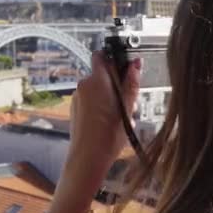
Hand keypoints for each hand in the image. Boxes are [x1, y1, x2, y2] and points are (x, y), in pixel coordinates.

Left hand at [68, 51, 140, 174]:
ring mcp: (78, 97)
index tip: (126, 69)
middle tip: (129, 99)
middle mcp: (84, 85)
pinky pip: (91, 100)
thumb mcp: (127, 107)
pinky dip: (100, 106)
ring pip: (98, 89)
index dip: (114, 59)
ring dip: (110, 96)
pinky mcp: (76, 109)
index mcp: (97, 80)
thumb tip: (136, 64)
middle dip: (116, 83)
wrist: (88, 157)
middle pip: (102, 74)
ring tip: (121, 115)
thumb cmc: (108, 134)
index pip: (101, 55)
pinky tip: (110, 122)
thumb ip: (131, 83)